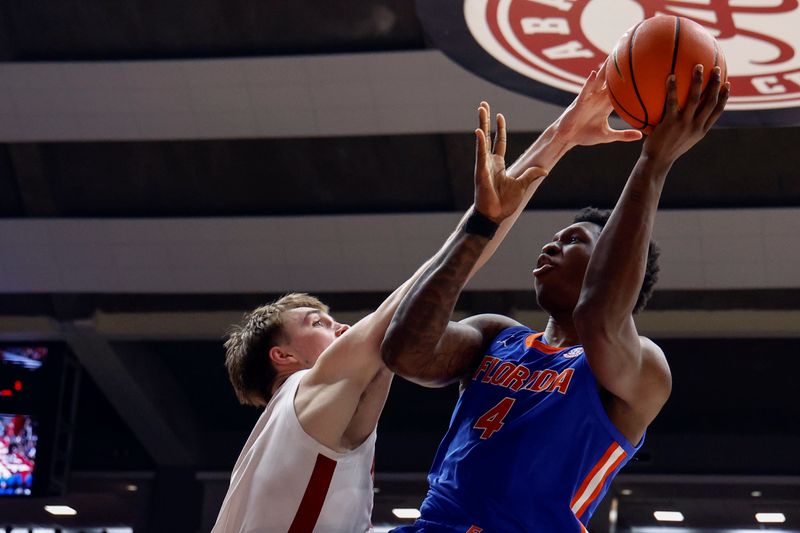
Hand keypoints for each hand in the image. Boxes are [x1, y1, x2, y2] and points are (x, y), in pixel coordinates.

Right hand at [474, 102, 546, 222]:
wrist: (494, 216)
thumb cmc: (505, 204)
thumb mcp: (523, 186)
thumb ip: (532, 174)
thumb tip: (545, 170)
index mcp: (498, 165)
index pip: (499, 142)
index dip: (499, 128)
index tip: (498, 115)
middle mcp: (489, 162)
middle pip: (488, 136)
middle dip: (486, 120)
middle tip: (483, 105)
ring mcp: (483, 165)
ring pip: (482, 140)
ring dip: (482, 124)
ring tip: (480, 109)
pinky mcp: (481, 172)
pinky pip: (481, 154)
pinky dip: (480, 143)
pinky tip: (479, 131)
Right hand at [554, 62, 643, 146]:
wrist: (568, 138)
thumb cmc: (585, 135)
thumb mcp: (607, 135)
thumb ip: (624, 135)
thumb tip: (641, 136)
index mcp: (606, 105)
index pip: (620, 90)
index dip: (629, 80)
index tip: (641, 69)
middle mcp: (599, 98)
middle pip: (610, 80)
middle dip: (618, 68)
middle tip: (628, 53)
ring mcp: (589, 98)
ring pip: (598, 81)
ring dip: (604, 69)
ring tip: (611, 56)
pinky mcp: (579, 102)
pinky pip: (585, 90)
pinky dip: (588, 82)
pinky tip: (593, 74)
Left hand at [642, 64, 729, 162]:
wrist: (657, 162)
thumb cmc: (666, 150)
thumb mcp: (682, 140)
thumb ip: (687, 127)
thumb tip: (685, 114)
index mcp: (702, 130)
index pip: (718, 111)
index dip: (724, 96)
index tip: (727, 84)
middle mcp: (697, 126)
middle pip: (711, 100)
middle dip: (715, 83)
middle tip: (715, 68)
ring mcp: (684, 124)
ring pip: (696, 98)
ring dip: (698, 81)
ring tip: (698, 66)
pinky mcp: (671, 123)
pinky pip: (672, 101)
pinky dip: (673, 88)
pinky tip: (671, 76)